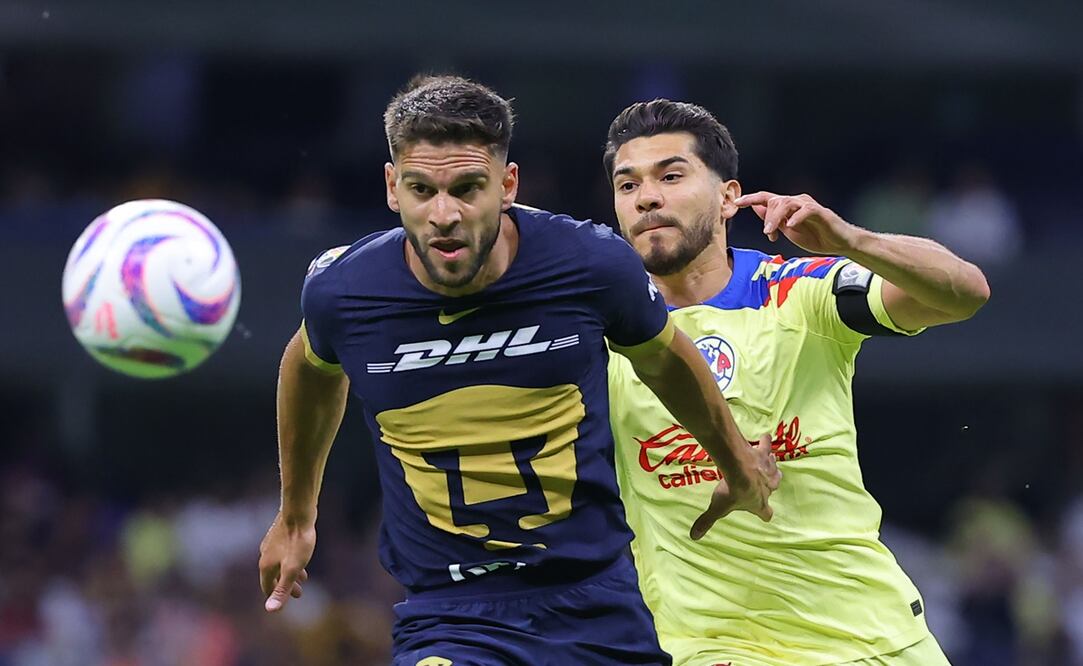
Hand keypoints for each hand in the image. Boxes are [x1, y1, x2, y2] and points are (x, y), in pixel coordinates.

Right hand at [259, 512, 315, 611]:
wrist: (299, 512)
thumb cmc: (298, 541)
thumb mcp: (292, 570)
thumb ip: (282, 589)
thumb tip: (270, 610)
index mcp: (266, 565)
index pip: (266, 587)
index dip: (276, 596)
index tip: (288, 601)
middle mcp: (265, 554)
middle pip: (273, 575)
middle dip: (286, 586)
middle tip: (300, 593)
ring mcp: (271, 543)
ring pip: (279, 563)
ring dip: (290, 573)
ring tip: (305, 577)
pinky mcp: (279, 532)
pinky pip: (283, 552)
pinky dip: (291, 560)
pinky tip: (300, 555)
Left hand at [690, 434, 781, 539]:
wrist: (738, 468)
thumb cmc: (731, 490)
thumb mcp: (718, 508)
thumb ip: (707, 521)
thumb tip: (694, 537)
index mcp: (758, 503)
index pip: (766, 513)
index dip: (765, 514)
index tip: (764, 515)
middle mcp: (767, 487)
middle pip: (775, 487)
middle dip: (770, 486)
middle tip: (764, 483)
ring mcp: (767, 470)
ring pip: (775, 469)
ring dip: (772, 466)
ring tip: (769, 461)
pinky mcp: (763, 455)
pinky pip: (767, 446)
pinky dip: (766, 442)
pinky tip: (765, 437)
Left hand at [735, 191, 861, 254]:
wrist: (838, 242)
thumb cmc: (814, 236)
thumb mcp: (787, 229)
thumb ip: (773, 219)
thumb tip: (756, 208)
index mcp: (787, 207)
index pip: (766, 198)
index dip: (750, 199)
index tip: (736, 203)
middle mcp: (796, 202)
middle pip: (774, 201)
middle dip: (767, 218)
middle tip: (768, 234)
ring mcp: (808, 205)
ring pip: (786, 203)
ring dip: (775, 218)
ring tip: (771, 232)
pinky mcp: (820, 212)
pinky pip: (805, 210)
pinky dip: (796, 217)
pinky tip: (790, 226)